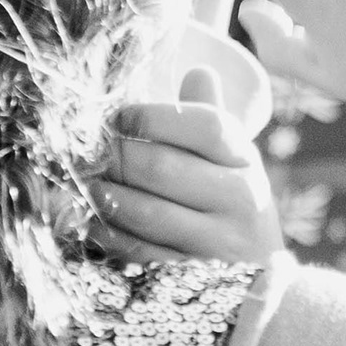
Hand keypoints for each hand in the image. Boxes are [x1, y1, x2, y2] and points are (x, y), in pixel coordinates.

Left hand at [92, 69, 287, 266]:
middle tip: (84, 150)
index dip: (153, 117)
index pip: (205, 126)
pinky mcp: (192, 276)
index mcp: (244, 158)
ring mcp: (218, 242)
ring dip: (104, 195)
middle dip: (115, 156)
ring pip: (146, 212)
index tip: (117, 116)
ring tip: (82, 182)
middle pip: (164, 167)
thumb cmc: (232, 200)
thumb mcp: (232, 158)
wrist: (263, 275)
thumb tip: (199, 69)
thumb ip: (208, 117)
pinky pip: (140, 252)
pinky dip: (108, 234)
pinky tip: (90, 221)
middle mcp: (239, 198)